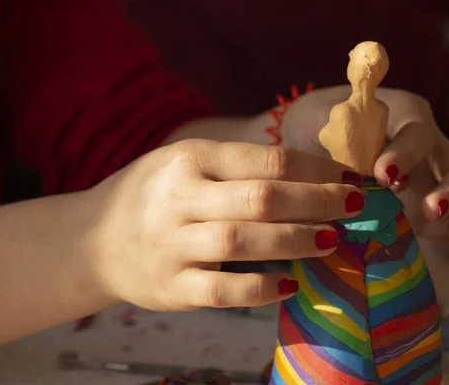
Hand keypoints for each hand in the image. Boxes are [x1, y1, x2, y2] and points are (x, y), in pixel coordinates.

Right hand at [89, 140, 364, 310]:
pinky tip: (291, 284)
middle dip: (318, 202)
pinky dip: (261, 288)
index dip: (317, 169)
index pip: (266, 159)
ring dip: (296, 241)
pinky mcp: (170, 286)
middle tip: (356, 207)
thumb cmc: (155, 195)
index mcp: (191, 158)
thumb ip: (240, 168)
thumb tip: (314, 177)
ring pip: (243, 241)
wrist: (92, 238)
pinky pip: (222, 289)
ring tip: (331, 241)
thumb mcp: (188, 164)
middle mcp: (180, 197)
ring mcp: (172, 243)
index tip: (351, 177)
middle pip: (261, 197)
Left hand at [281, 86, 448, 271]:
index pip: (417, 132)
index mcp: (403, 122)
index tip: (383, 176)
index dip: (406, 152)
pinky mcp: (438, 215)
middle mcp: (431, 151)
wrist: (320, 148)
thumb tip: (329, 149)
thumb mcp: (316, 120)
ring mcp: (439, 183)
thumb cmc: (321, 128)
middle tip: (431, 209)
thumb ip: (326, 132)